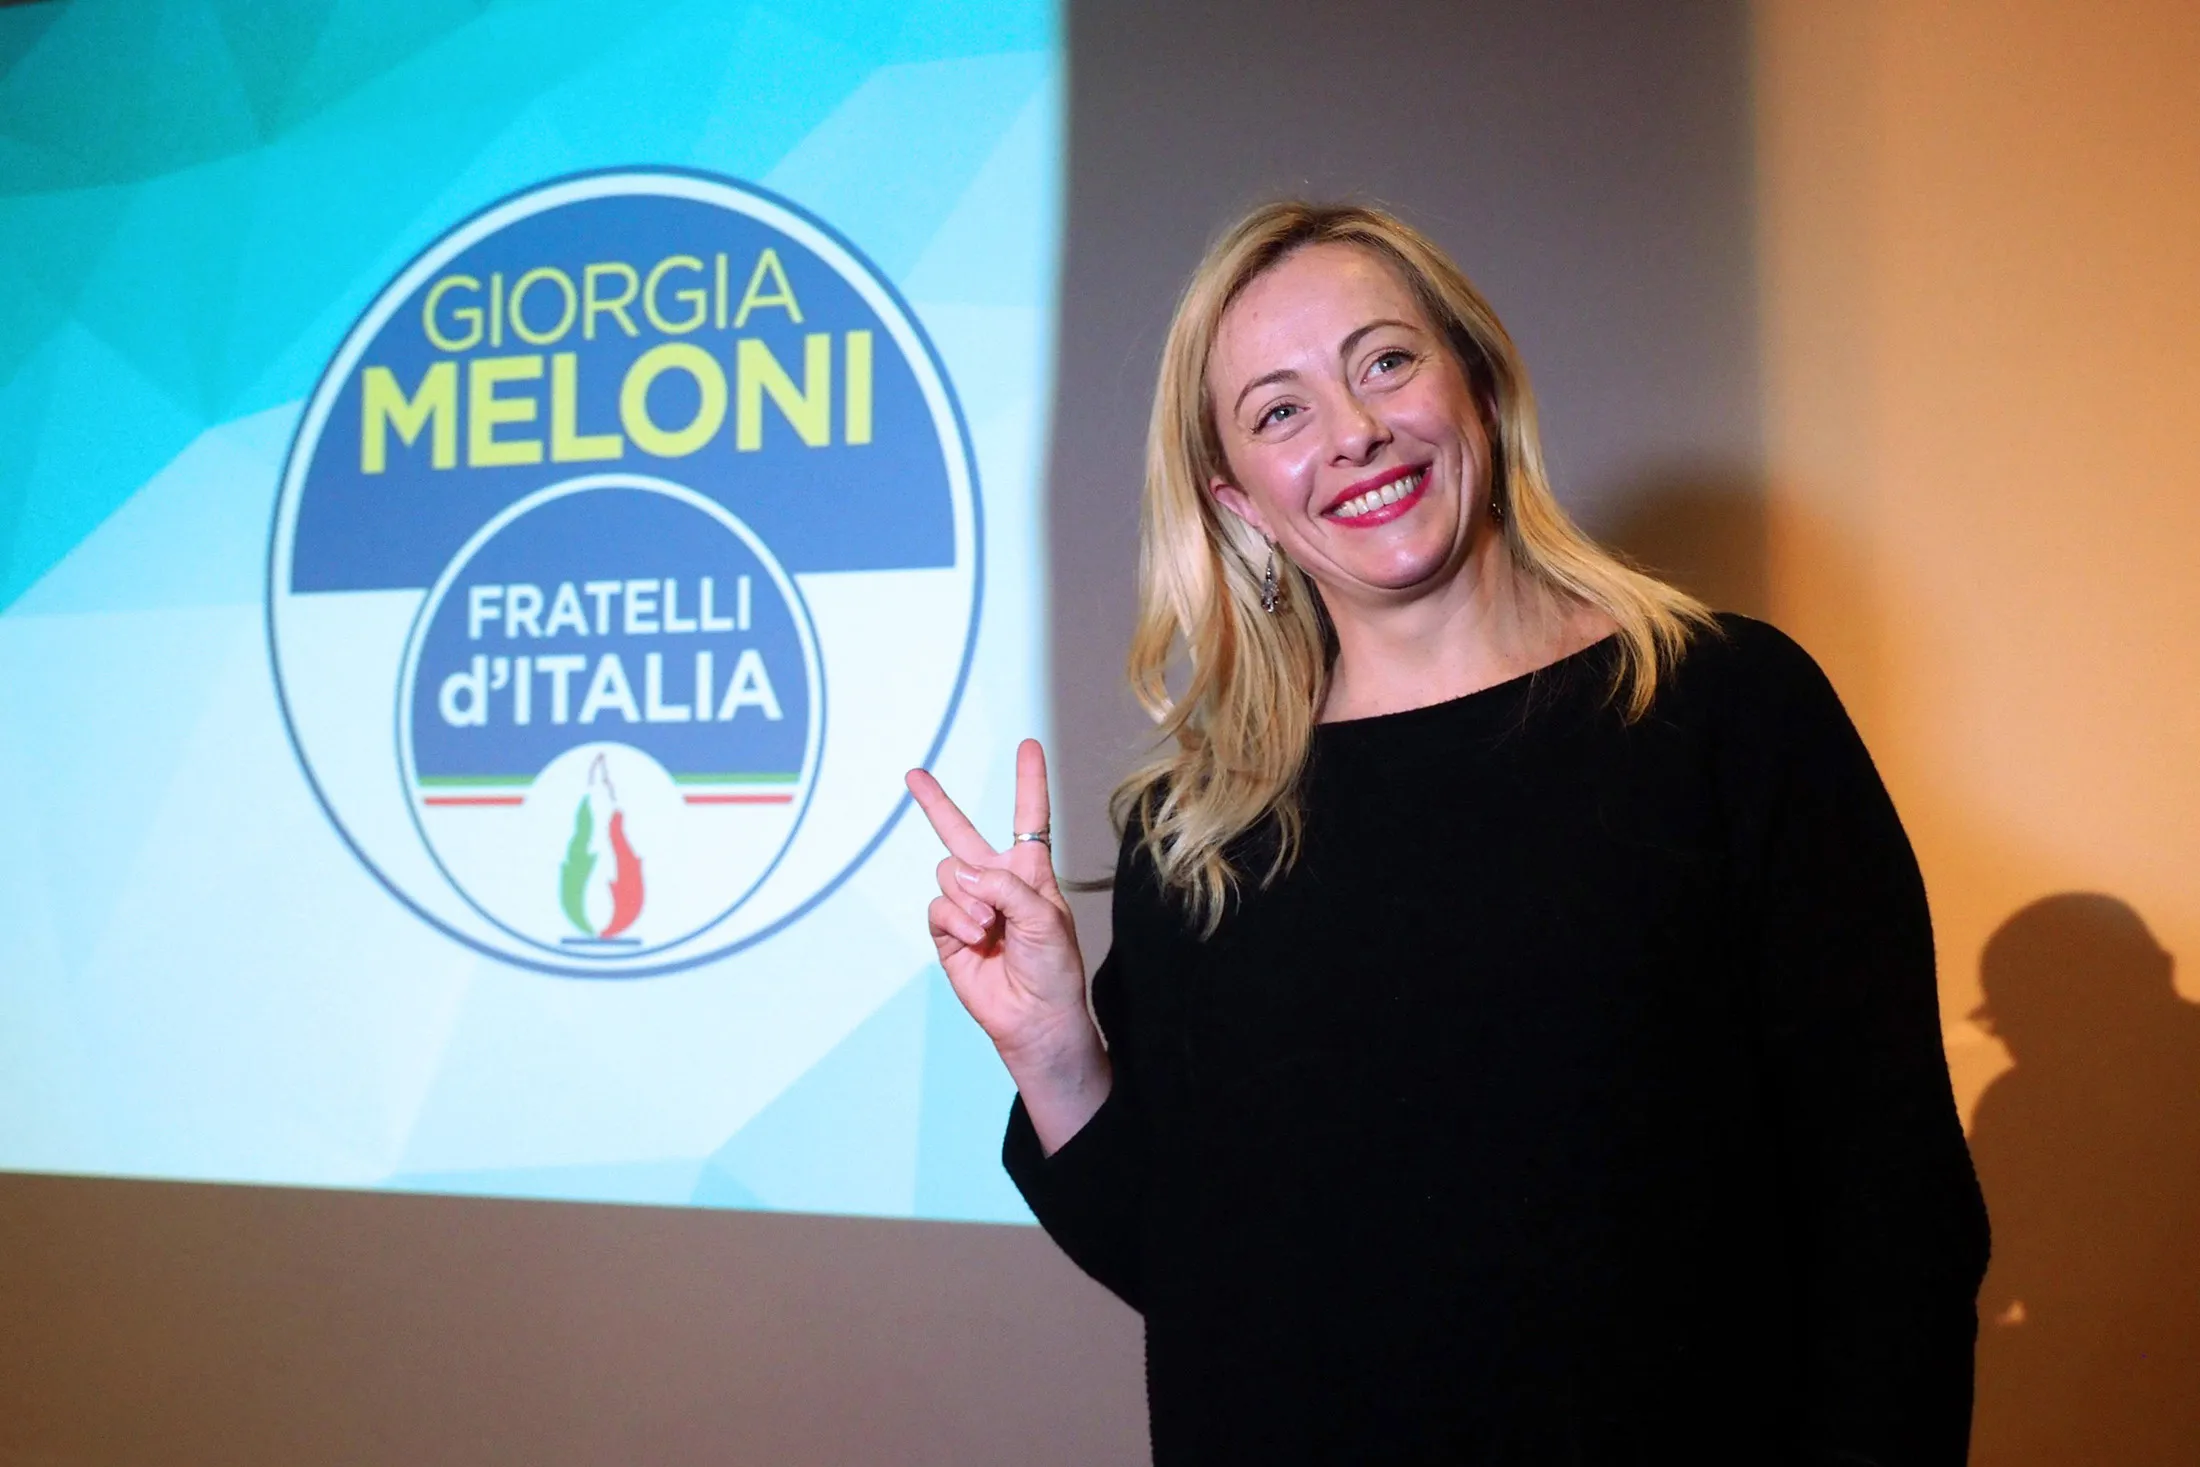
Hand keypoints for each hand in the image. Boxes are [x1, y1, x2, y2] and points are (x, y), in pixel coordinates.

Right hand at [906, 741, 1107, 1145]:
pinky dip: (957, 919)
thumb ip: (1006, 887)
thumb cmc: (1054, 967)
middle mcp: (996, 883)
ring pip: (948, 874)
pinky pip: (939, 906)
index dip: (1028, 781)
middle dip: (934, 804)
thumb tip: (963, 873)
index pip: (1029, 818)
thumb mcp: (1045, 918)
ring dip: (970, 899)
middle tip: (912, 775)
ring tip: (991, 929)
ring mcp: (969, 906)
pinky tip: (977, 938)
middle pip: (960, 833)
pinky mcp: (947, 931)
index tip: (1028, 745)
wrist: (1035, 1018)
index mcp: (1031, 872)